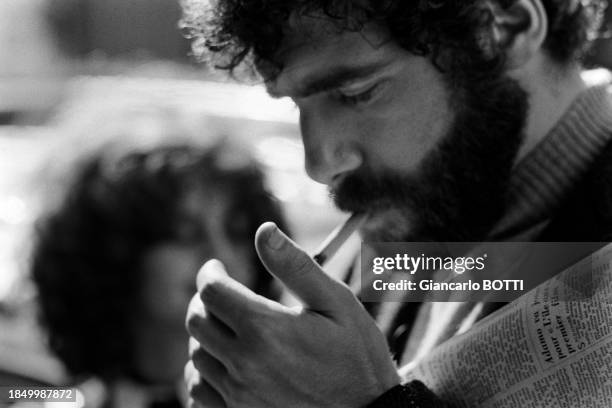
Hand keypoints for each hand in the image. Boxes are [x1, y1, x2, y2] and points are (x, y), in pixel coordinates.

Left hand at [185, 222, 398, 407]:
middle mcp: (245, 363)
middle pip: (196, 321)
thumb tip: (264, 231)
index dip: (209, 273)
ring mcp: (239, 395)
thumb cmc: (357, 357)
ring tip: (225, 325)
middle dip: (203, 300)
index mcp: (266, 329)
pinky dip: (202, 372)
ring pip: (196, 356)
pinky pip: (198, 392)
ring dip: (205, 334)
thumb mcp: (337, 304)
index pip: (212, 292)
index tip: (217, 267)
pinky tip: (221, 362)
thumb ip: (296, 267)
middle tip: (220, 293)